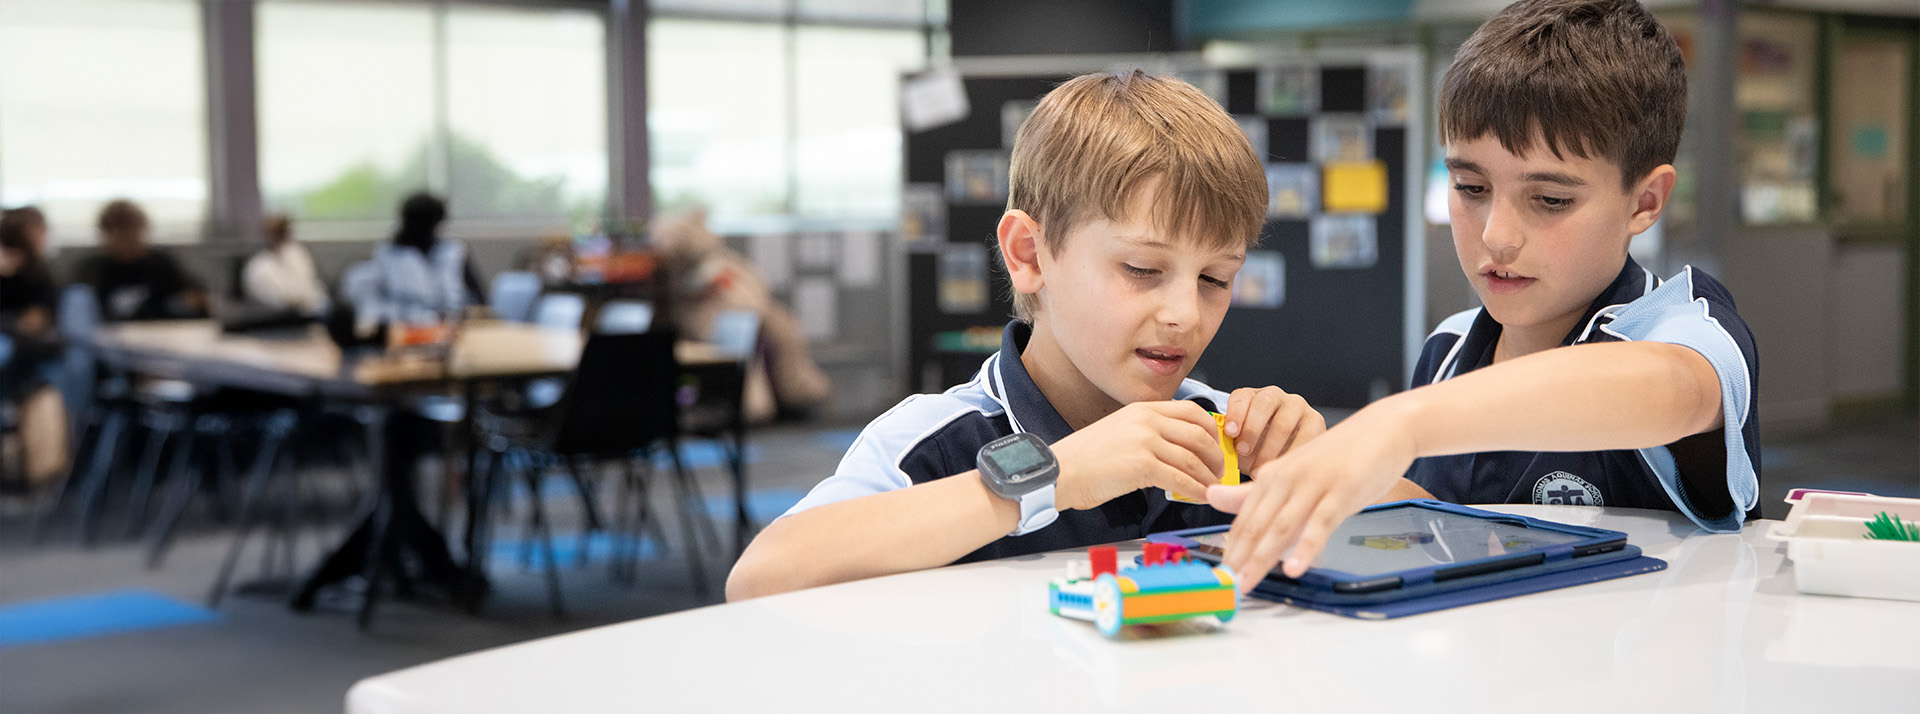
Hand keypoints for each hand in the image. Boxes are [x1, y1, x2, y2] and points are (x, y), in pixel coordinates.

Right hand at [1051, 400, 1224, 509]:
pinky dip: (1195, 491)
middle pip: (1198, 435)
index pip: (1191, 411)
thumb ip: (1149, 434)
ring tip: (1211, 488)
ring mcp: (1144, 441)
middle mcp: (1146, 420)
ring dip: (1208, 477)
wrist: (1059, 472)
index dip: (1211, 430)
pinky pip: (1180, 479)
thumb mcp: (1120, 431)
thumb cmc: (1085, 459)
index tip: (1217, 446)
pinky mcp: (1141, 465)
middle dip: (1215, 457)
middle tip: (1219, 472)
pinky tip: (1199, 498)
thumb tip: (1177, 451)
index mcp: (1142, 409)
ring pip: (1193, 459)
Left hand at [1206, 401, 1418, 587]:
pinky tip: (1294, 568)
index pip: (1244, 519)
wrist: (1382, 430)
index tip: (1220, 576)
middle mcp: (1286, 479)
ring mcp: (1313, 485)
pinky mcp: (1341, 492)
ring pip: (1282, 526)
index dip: (1231, 549)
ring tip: (1247, 583)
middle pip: (1256, 525)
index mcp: (1272, 476)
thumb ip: (1253, 491)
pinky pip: (1320, 524)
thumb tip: (1212, 497)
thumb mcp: (1292, 473)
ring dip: (1262, 558)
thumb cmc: (1338, 458)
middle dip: (1239, 558)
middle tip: (1225, 588)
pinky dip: (1306, 548)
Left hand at [1221, 386, 1324, 472]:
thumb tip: (1223, 459)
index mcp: (1251, 397)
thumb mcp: (1241, 445)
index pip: (1241, 397)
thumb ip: (1231, 446)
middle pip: (1263, 404)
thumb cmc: (1256, 450)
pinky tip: (1281, 467)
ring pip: (1283, 422)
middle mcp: (1275, 396)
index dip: (1235, 413)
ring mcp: (1297, 406)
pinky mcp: (1315, 420)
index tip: (1230, 433)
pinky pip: (1304, 436)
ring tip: (1260, 468)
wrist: (1286, 456)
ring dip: (1269, 448)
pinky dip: (1290, 454)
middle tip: (1243, 451)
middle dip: (1251, 429)